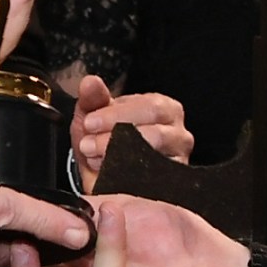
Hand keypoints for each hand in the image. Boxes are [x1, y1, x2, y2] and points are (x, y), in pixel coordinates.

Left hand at [68, 75, 192, 190]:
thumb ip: (93, 98)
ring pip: (155, 157)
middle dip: (118, 136)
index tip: (89, 122)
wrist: (104, 180)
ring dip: (119, 157)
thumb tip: (90, 82)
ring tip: (94, 158)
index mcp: (163, 109)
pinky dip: (126, 177)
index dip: (117, 113)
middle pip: (156, 131)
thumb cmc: (105, 142)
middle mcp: (178, 133)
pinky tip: (108, 175)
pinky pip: (152, 180)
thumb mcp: (95, 117)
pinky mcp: (171, 184)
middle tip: (89, 143)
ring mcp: (178, 161)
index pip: (149, 105)